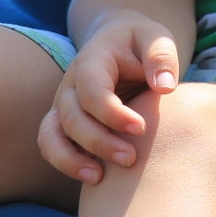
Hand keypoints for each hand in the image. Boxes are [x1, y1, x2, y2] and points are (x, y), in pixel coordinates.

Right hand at [36, 15, 180, 184]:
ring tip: (99, 177)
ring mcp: (63, 105)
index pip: (92, 90)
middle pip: (71, 117)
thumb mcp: (156, 38)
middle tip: (130, 159)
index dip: (112, 113)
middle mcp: (70, 84)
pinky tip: (94, 178)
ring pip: (52, 136)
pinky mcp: (64, 123)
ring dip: (72, 160)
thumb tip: (164, 87)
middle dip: (98, 141)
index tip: (140, 129)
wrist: (119, 42)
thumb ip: (161, 57)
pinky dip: (65, 163)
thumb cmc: (140, 42)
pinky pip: (51, 146)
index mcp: (92, 60)